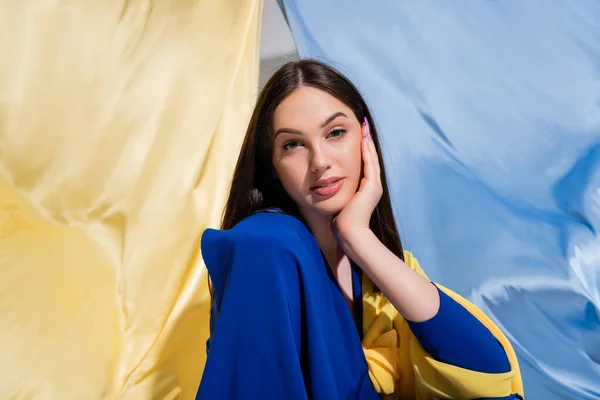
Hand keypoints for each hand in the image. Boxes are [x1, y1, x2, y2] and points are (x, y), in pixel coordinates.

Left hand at [332, 117, 382, 240]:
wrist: (349, 233)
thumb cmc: (340, 222)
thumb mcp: (338, 202)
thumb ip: (335, 193)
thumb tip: (323, 187)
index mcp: (366, 190)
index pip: (364, 164)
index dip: (362, 150)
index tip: (358, 136)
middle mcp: (373, 186)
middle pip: (370, 158)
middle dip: (367, 142)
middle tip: (364, 126)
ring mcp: (374, 186)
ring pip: (371, 158)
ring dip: (368, 142)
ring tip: (365, 127)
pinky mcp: (372, 186)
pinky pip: (370, 163)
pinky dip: (367, 150)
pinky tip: (363, 139)